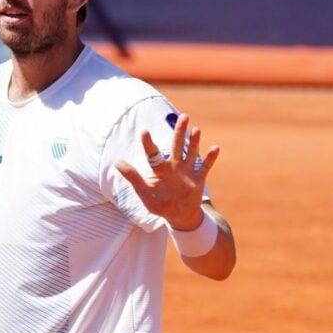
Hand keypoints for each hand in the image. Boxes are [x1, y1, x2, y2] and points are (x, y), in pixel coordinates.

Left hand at [114, 114, 219, 229]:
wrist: (178, 216)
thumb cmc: (159, 204)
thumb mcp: (144, 193)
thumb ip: (133, 177)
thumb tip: (117, 162)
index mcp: (160, 169)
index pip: (153, 154)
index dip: (148, 144)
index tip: (144, 132)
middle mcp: (174, 166)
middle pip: (177, 146)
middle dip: (179, 132)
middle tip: (183, 116)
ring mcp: (187, 172)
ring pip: (191, 153)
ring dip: (194, 142)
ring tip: (196, 129)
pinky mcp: (198, 179)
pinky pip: (205, 167)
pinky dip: (210, 158)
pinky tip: (215, 148)